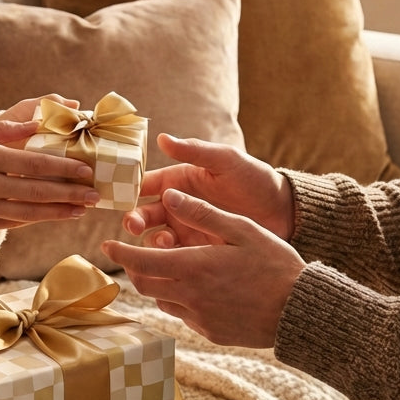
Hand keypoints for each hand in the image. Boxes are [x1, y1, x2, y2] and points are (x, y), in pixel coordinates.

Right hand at [0, 97, 97, 231]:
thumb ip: (2, 129)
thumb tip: (38, 123)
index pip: (32, 163)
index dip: (62, 167)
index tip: (85, 168)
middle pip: (36, 190)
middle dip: (69, 192)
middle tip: (95, 193)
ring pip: (29, 212)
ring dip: (59, 211)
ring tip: (83, 209)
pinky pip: (14, 223)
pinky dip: (37, 219)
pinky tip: (56, 216)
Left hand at [102, 190, 304, 347]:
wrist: (300, 310)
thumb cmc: (275, 263)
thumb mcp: (242, 229)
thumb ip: (202, 213)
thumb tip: (169, 195)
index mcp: (194, 266)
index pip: (141, 260)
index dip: (120, 252)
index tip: (106, 244)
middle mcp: (190, 296)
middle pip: (144, 284)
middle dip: (135, 267)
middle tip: (137, 254)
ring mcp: (199, 318)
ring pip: (161, 300)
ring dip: (157, 284)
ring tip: (171, 268)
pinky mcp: (209, 332)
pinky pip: (183, 315)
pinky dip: (179, 300)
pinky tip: (198, 288)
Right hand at [123, 134, 294, 246]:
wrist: (283, 213)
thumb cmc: (255, 179)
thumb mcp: (226, 161)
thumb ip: (195, 151)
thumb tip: (163, 138)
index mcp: (178, 182)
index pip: (144, 185)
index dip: (128, 190)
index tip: (116, 197)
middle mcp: (176, 206)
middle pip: (143, 214)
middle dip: (134, 220)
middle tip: (134, 226)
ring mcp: (185, 230)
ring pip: (154, 238)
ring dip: (151, 242)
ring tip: (165, 242)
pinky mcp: (197, 251)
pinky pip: (174, 258)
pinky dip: (168, 260)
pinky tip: (174, 260)